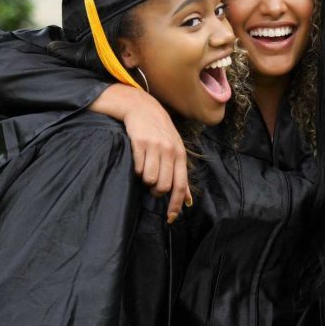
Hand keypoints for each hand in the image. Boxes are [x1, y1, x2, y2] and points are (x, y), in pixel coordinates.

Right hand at [89, 84, 192, 222]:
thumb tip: (188, 200)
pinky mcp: (140, 143)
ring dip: (145, 180)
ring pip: (149, 179)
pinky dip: (136, 169)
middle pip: (164, 186)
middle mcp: (170, 151)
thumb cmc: (160, 132)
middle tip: (152, 185)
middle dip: (156, 191)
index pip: (180, 185)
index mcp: (180, 155)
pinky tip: (137, 160)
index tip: (170, 218)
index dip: (175, 204)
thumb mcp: (175, 150)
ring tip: (144, 169)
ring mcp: (155, 147)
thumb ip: (181, 175)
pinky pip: (137, 168)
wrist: (142, 108)